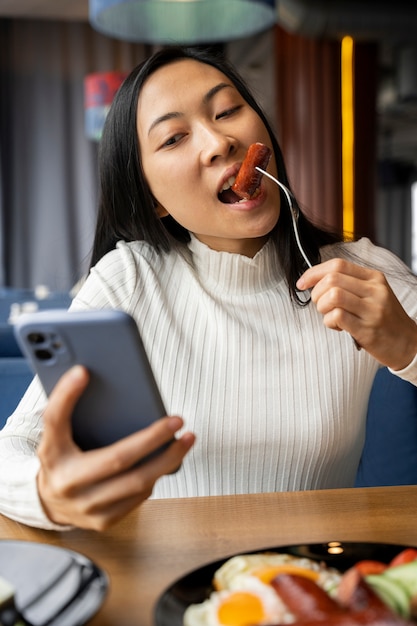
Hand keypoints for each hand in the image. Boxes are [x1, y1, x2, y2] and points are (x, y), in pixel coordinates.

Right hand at [36, 366, 194, 530]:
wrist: (49, 504)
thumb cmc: (59, 462)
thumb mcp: (54, 434)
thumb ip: (63, 406)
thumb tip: (82, 375)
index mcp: (54, 456)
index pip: (57, 420)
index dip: (67, 395)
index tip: (84, 373)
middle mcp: (70, 484)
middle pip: (119, 459)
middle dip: (154, 439)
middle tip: (177, 422)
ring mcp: (88, 507)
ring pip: (137, 483)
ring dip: (168, 460)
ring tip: (185, 440)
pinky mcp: (105, 520)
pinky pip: (139, 497)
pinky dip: (156, 476)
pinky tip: (167, 461)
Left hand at [296, 258, 416, 369]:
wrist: (409, 343)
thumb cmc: (385, 319)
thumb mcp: (373, 294)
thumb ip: (350, 284)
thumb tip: (316, 279)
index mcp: (374, 278)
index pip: (338, 265)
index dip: (314, 272)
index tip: (302, 283)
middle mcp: (375, 291)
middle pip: (332, 279)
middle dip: (316, 293)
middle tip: (320, 305)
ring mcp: (372, 310)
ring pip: (333, 296)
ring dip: (322, 307)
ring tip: (329, 315)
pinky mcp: (367, 329)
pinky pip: (337, 317)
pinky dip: (329, 322)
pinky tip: (338, 326)